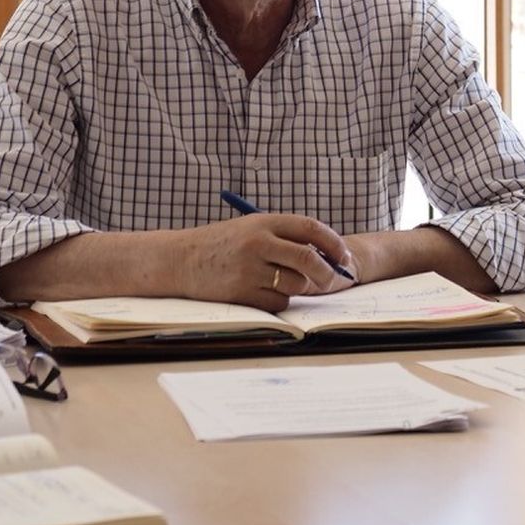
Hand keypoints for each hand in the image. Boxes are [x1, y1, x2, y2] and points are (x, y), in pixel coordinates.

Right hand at [176, 214, 356, 312]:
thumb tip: (327, 256)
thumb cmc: (223, 244)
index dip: (333, 243)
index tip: (344, 256)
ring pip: (295, 283)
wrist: (181, 260)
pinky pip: (278, 301)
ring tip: (283, 281)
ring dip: (299, 287)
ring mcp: (249, 269)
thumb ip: (284, 237)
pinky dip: (279, 300)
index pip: (311, 228)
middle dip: (328, 272)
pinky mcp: (241, 292)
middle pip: (309, 259)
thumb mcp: (252, 229)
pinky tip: (263, 291)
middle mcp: (258, 243)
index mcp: (264, 222)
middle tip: (335, 280)